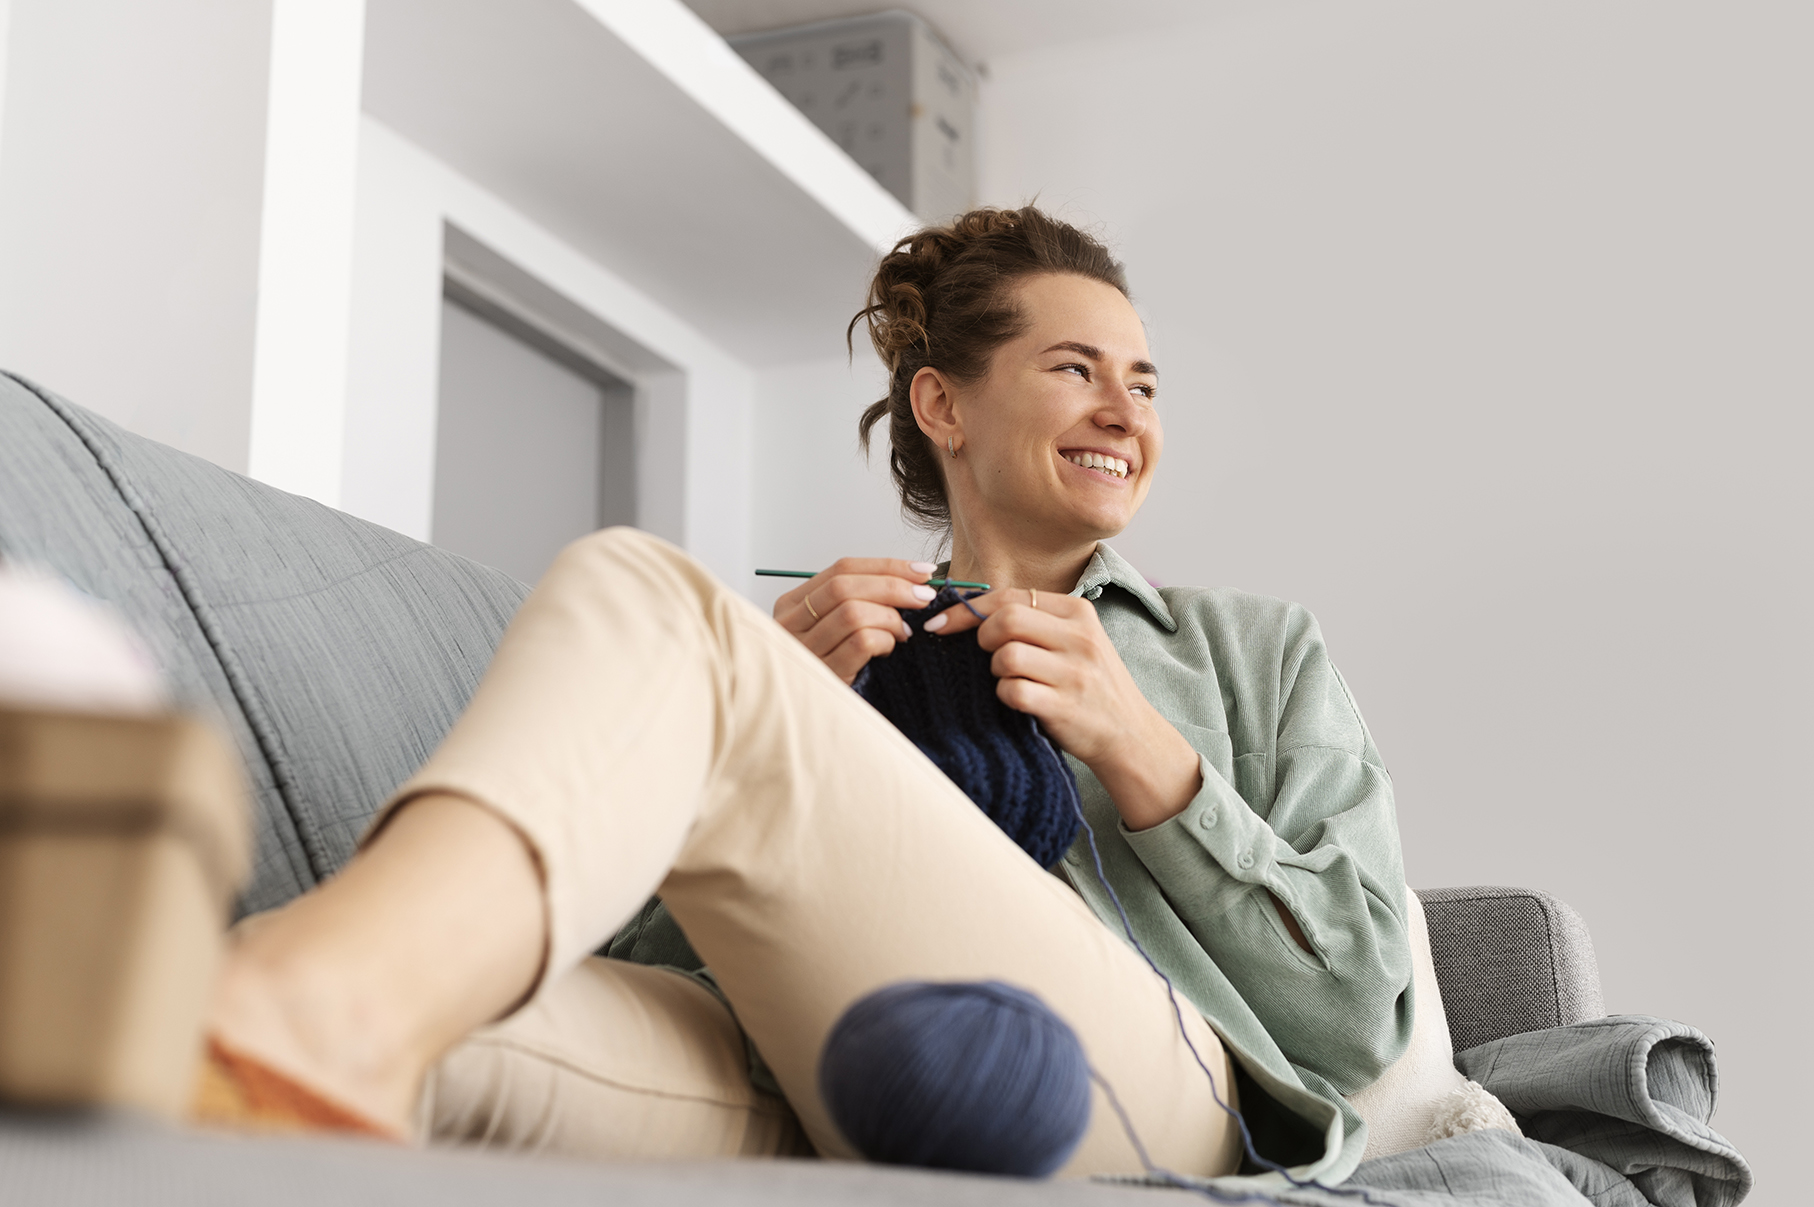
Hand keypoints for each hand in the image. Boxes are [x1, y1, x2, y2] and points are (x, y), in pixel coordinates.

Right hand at [773, 558, 939, 684]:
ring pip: (852, 612)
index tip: (921, 571)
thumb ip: (860, 601)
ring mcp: (804, 650)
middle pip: (845, 586)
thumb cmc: (834, 669)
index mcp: (793, 604)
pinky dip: (884, 640)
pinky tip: (889, 649)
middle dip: (893, 586)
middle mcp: (790, 623)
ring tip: (903, 632)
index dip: (886, 566)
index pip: (841, 569)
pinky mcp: (823, 673)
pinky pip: (861, 642)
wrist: (820, 721)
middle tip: (923, 597)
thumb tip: (913, 580)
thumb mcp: (836, 629)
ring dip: (890, 618)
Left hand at [926, 589, 1201, 829]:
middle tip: (984, 654)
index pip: (1010, 596)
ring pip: (1006, 656)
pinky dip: (1006, 696)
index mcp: (1078, 613)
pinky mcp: (1064, 706)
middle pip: (1005, 621)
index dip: (968, 608)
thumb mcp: (1076, 641)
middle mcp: (1079, 638)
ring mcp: (1074, 673)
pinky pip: (1013, 691)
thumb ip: (1035, 621)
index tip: (941, 622)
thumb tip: (970, 609)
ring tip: (1010, 679)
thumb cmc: (1091, 684)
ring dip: (996, 670)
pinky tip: (1018, 701)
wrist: (1130, 734)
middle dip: (980, 637)